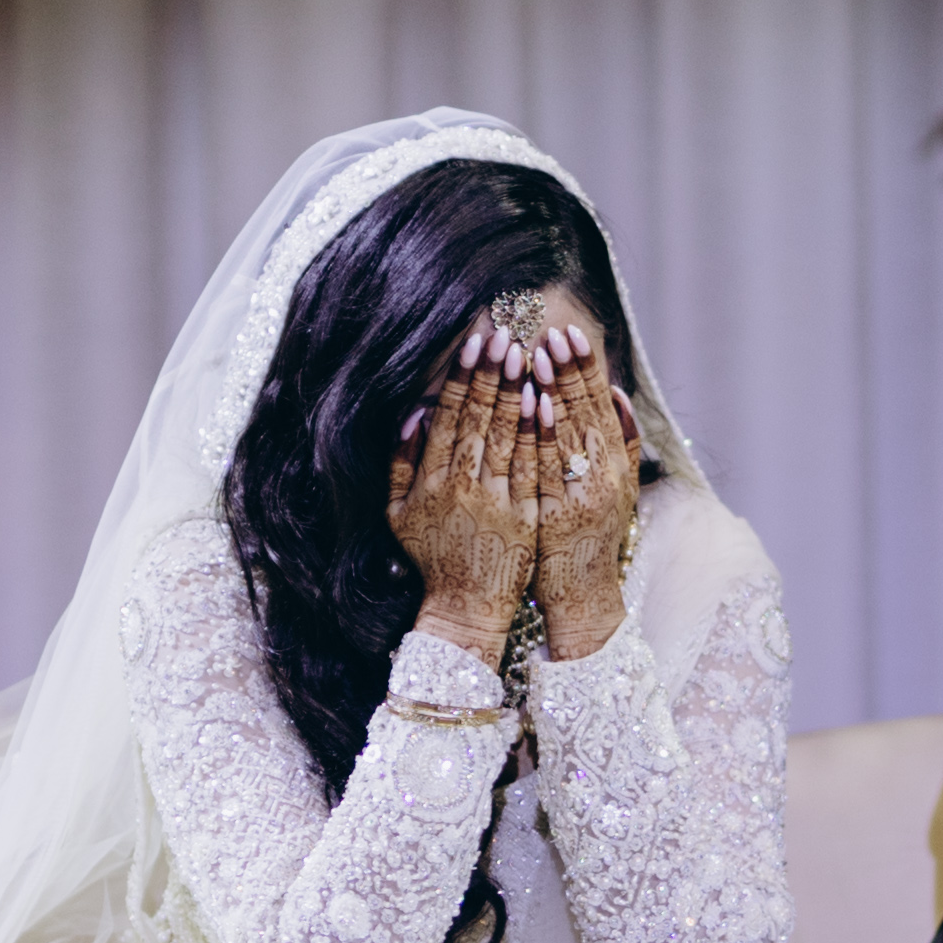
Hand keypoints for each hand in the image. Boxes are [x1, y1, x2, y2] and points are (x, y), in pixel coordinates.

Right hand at [386, 322, 541, 662]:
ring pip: (506, 435)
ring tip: (526, 355)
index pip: (449, 418)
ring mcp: (495, 500)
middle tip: (504, 336)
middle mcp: (461, 486)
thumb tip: (414, 415)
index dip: (462, 378)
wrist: (464, 606)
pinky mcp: (524, 515)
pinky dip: (536, 432)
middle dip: (492, 374)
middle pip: (479, 419)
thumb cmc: (431, 556)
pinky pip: (531, 465)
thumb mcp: (398, 512)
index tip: (473, 345)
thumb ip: (398, 463)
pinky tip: (544, 401)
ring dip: (516, 391)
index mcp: (430, 481)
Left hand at [528, 317, 643, 655]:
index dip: (585, 367)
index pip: (600, 404)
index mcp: (616, 463)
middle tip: (551, 332)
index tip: (570, 334)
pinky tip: (533, 406)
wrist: (584, 595)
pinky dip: (543, 436)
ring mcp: (582, 494)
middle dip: (567, 370)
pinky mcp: (558, 514)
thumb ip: (623, 439)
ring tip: (537, 356)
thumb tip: (617, 391)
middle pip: (585, 412)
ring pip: (568, 434)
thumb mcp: (619, 486)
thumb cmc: (594, 538)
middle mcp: (605, 475)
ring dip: (553, 393)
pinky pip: (549, 468)